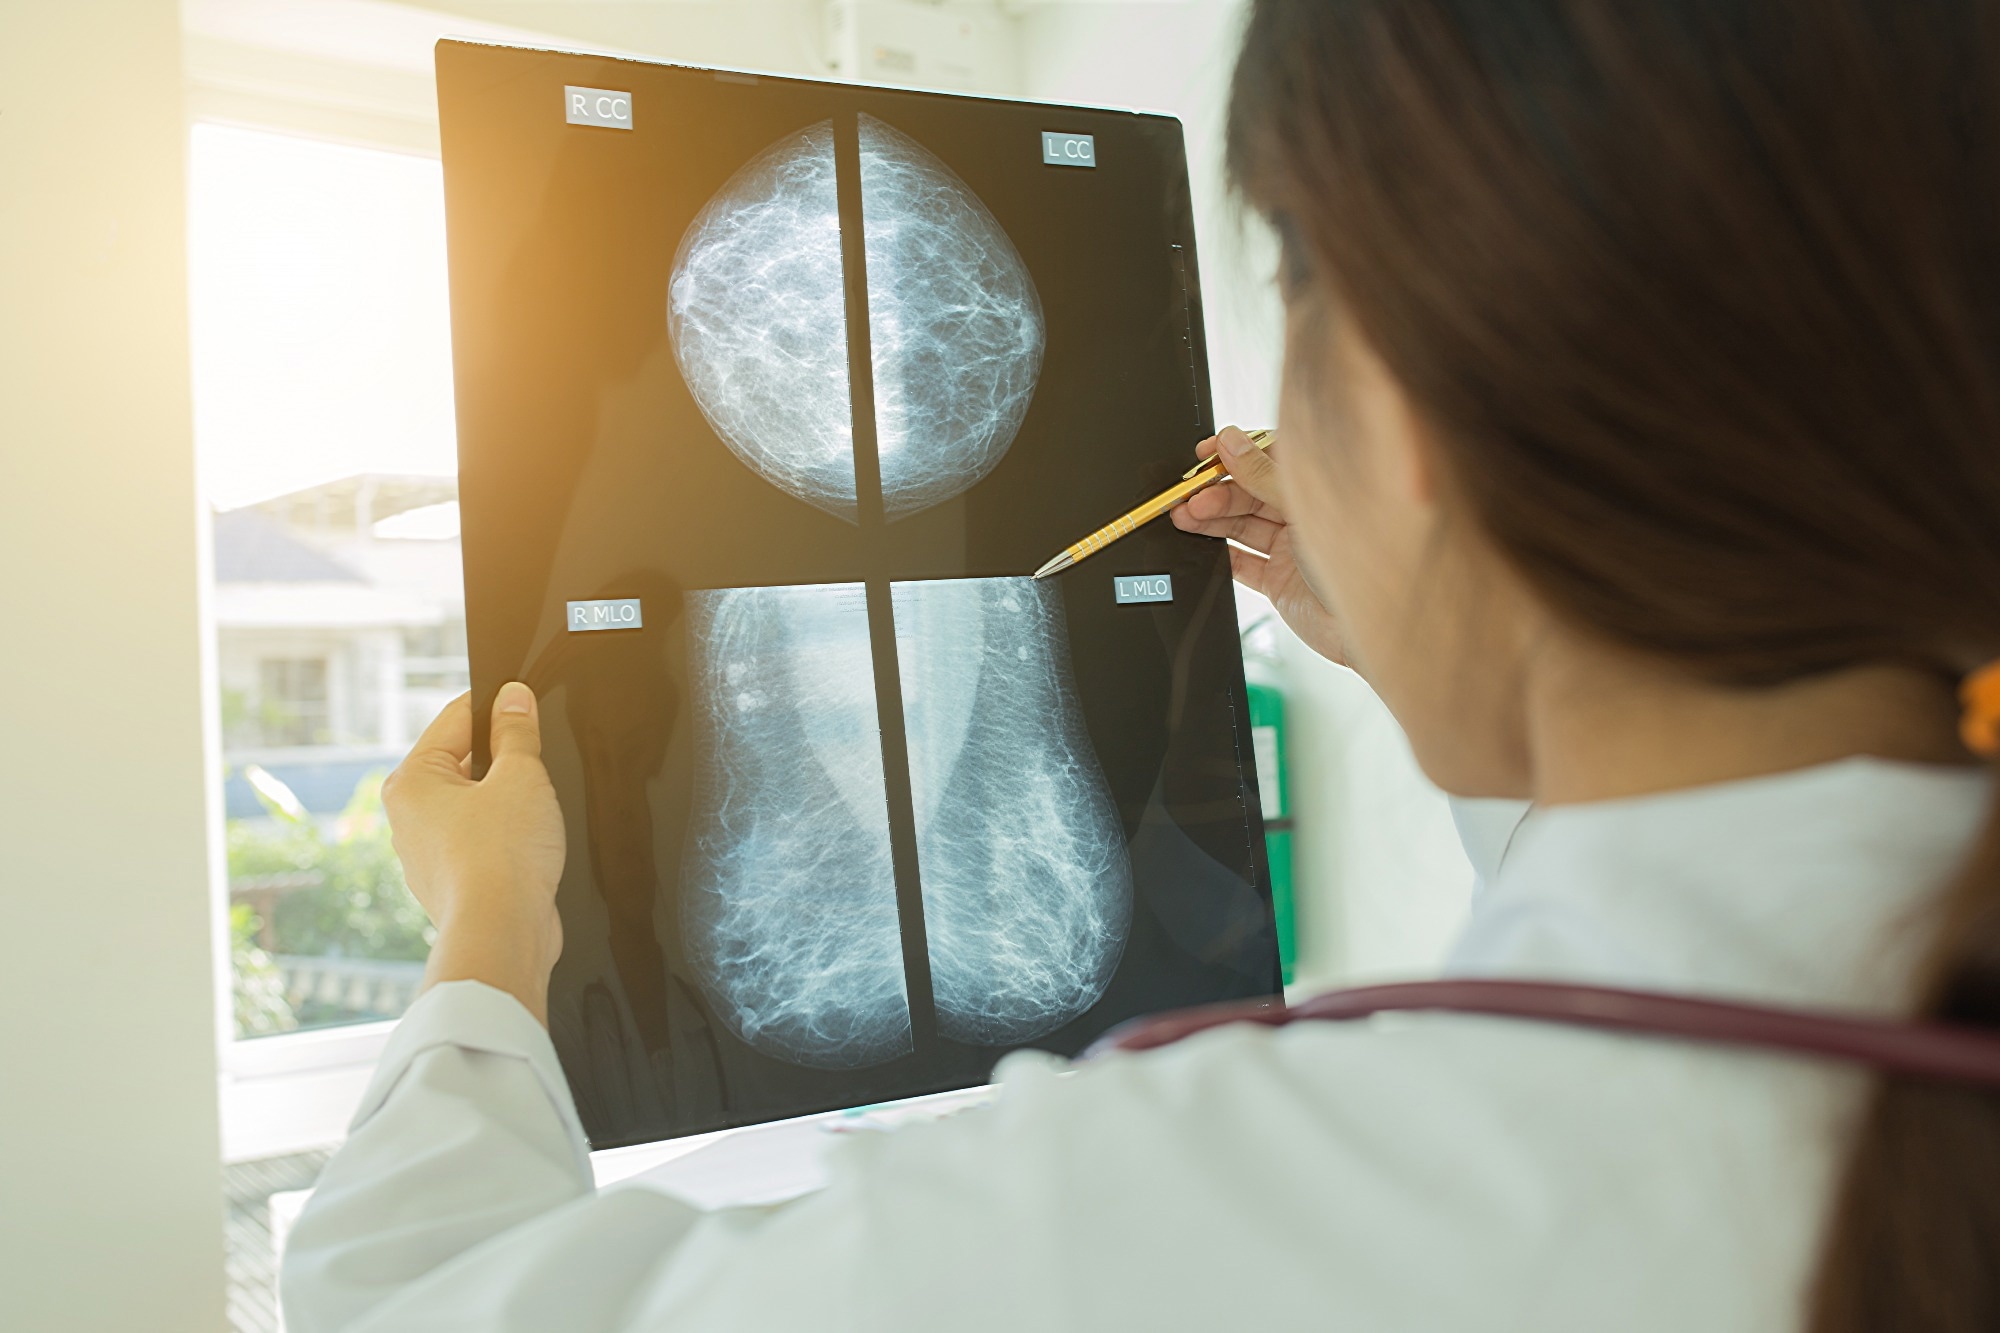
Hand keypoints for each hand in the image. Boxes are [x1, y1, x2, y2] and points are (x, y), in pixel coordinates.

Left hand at [382, 683, 565, 1024]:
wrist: (502, 935)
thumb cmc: (502, 859)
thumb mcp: (521, 776)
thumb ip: (517, 731)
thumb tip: (513, 698)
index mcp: (411, 782)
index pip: (454, 720)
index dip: (496, 706)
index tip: (526, 701)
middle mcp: (409, 816)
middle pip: (464, 762)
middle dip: (505, 761)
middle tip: (537, 768)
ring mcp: (428, 854)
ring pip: (475, 804)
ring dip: (508, 802)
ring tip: (534, 815)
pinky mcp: (452, 882)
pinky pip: (483, 841)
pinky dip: (507, 837)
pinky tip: (530, 846)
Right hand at [1171, 426, 1348, 665]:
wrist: (1372, 626)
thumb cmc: (1361, 562)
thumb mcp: (1308, 508)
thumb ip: (1265, 475)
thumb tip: (1232, 443)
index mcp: (1320, 488)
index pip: (1269, 459)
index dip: (1236, 454)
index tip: (1206, 454)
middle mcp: (1305, 516)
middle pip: (1249, 493)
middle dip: (1216, 492)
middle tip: (1190, 496)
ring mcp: (1290, 549)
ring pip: (1241, 526)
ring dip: (1210, 520)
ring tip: (1183, 517)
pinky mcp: (1279, 582)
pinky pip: (1241, 563)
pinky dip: (1219, 554)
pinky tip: (1199, 544)